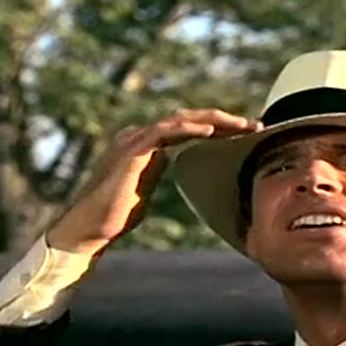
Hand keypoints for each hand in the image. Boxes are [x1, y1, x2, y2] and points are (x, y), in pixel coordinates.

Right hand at [46, 108, 261, 255]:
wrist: (90, 227)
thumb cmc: (116, 213)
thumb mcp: (146, 189)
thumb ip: (157, 173)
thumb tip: (172, 168)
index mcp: (147, 143)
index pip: (189, 127)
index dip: (219, 127)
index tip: (246, 133)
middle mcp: (141, 135)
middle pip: (189, 118)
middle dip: (224, 119)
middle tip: (255, 125)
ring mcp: (135, 139)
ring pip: (181, 119)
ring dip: (215, 120)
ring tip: (243, 124)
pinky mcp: (132, 150)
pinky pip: (164, 132)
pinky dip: (188, 128)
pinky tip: (210, 130)